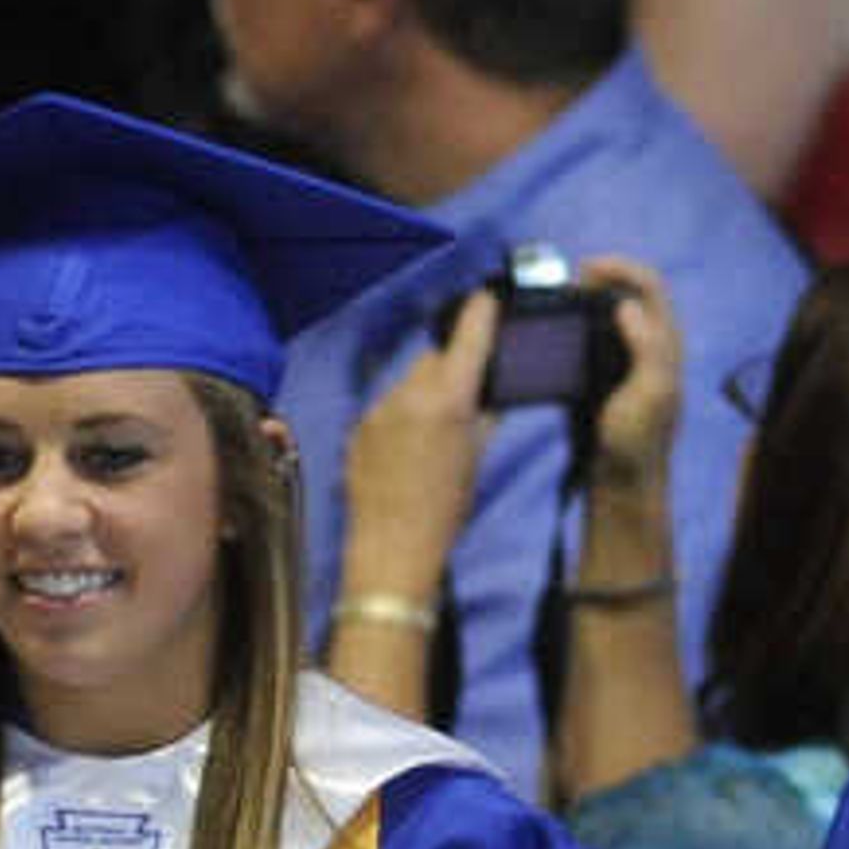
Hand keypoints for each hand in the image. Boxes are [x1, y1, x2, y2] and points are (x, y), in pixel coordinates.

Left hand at [340, 288, 501, 597]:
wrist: (391, 548)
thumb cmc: (443, 511)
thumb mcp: (475, 459)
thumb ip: (484, 415)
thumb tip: (490, 390)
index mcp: (449, 401)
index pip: (468, 337)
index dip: (481, 314)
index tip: (488, 300)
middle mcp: (410, 396)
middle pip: (435, 358)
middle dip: (450, 368)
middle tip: (464, 395)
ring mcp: (379, 410)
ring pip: (409, 382)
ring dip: (423, 395)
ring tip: (431, 437)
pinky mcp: (359, 427)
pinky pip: (386, 407)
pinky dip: (400, 417)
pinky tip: (405, 452)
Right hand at [579, 255, 685, 508]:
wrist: (620, 480)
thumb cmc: (637, 440)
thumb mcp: (651, 392)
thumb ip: (646, 346)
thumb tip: (628, 306)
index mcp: (665, 342)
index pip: (650, 286)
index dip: (622, 268)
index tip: (586, 268)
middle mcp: (649, 343)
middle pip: (628, 291)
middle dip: (600, 278)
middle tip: (568, 282)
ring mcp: (626, 358)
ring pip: (609, 312)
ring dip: (586, 298)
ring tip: (560, 299)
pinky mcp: (604, 373)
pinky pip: (592, 335)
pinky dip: (576, 323)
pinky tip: (557, 329)